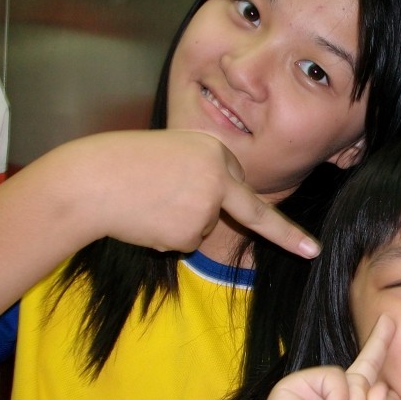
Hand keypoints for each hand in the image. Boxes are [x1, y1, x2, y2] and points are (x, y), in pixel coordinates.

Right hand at [52, 129, 318, 256]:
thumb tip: (210, 211)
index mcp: (214, 151)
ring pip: (201, 228)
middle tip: (297, 246)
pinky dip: (164, 237)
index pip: (246, 186)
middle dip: (275, 232)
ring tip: (145, 201)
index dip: (279, 223)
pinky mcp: (190, 230)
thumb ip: (199, 173)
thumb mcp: (168, 154)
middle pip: (236, 209)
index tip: (310, 248)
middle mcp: (219, 175)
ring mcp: (207, 204)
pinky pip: (184, 243)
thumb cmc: (121, 165)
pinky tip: (143, 218)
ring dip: (175, 222)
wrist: (90, 181)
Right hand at [186, 316, 400, 399]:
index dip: (382, 357)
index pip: (374, 382)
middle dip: (377, 355)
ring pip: (359, 380)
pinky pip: (336, 377)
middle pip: (367, 366)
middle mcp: (336, 399)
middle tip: (383, 339)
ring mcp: (318, 391)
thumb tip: (379, 388)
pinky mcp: (299, 384)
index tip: (389, 324)